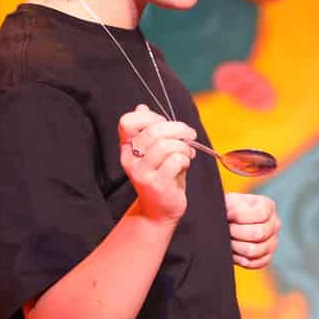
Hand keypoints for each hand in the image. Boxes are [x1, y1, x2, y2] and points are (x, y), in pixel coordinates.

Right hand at [119, 105, 195, 223]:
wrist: (159, 210)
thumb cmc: (161, 176)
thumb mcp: (154, 151)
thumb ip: (150, 130)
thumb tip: (142, 107)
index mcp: (127, 147)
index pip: (127, 122)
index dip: (150, 117)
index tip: (165, 122)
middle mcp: (130, 158)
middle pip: (153, 131)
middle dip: (178, 128)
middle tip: (190, 134)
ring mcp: (142, 172)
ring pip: (165, 145)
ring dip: (183, 147)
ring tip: (188, 153)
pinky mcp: (156, 184)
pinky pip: (175, 161)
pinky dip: (185, 160)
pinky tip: (185, 164)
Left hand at [225, 192, 278, 269]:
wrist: (226, 222)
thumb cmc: (227, 210)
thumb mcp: (229, 201)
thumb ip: (231, 204)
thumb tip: (230, 215)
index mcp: (268, 207)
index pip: (261, 215)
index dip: (241, 216)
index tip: (228, 215)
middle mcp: (274, 224)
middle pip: (258, 234)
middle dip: (237, 233)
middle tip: (227, 230)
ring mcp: (272, 242)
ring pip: (255, 250)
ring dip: (236, 247)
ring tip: (228, 241)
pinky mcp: (266, 257)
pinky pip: (255, 263)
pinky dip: (240, 260)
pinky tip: (232, 252)